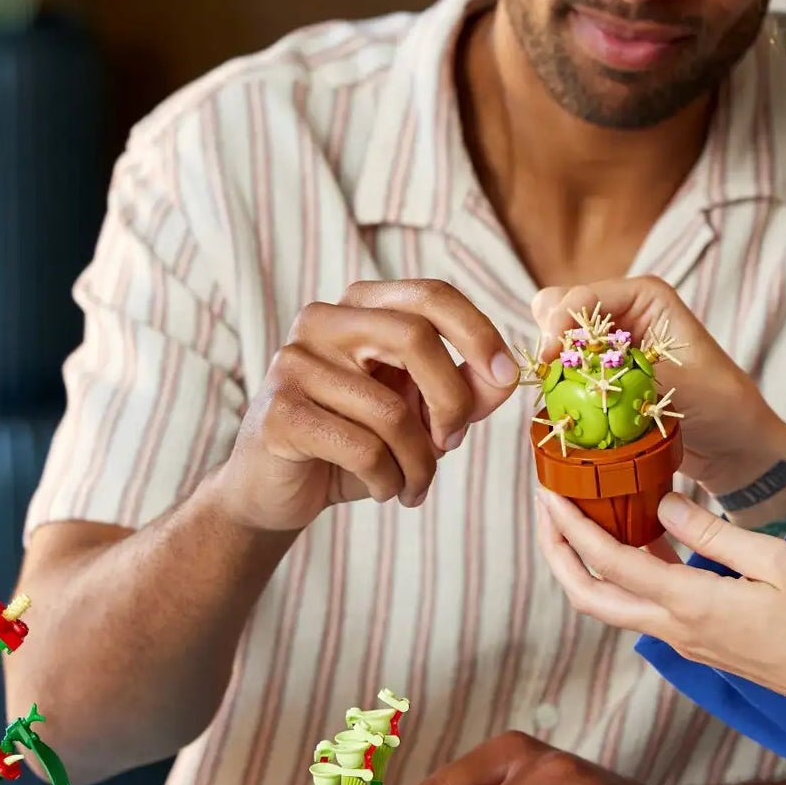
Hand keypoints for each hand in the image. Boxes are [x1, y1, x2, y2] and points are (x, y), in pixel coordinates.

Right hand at [204, 279, 519, 531]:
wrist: (279, 490)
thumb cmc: (356, 441)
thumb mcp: (420, 412)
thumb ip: (466, 389)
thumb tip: (506, 376)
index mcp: (361, 306)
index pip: (431, 295)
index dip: (478, 332)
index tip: (506, 376)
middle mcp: (322, 321)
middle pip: (414, 337)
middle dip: (452, 400)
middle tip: (453, 442)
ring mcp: (293, 364)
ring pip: (390, 409)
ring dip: (419, 462)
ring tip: (414, 484)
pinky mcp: (279, 414)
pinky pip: (362, 448)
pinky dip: (387, 480)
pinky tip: (382, 488)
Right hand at [530, 276, 785, 497]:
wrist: (733, 446)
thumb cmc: (723, 406)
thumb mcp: (682, 384)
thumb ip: (633, 371)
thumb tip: (583, 370)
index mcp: (645, 296)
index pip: (582, 297)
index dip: (558, 324)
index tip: (547, 359)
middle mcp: (623, 312)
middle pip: (558, 306)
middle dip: (549, 336)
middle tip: (551, 372)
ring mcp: (609, 343)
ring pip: (556, 338)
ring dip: (552, 363)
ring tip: (559, 391)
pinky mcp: (603, 373)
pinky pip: (564, 370)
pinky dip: (558, 385)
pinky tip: (565, 405)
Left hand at [534, 489, 785, 739]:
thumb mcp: (775, 558)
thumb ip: (713, 532)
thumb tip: (662, 506)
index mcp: (691, 604)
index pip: (612, 563)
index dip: (573, 528)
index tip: (549, 495)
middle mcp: (677, 628)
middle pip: (590, 597)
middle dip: (558, 554)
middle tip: (547, 510)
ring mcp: (686, 641)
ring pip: (613, 607)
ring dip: (586, 566)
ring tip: (580, 518)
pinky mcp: (700, 644)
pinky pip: (645, 608)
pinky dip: (625, 575)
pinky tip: (640, 539)